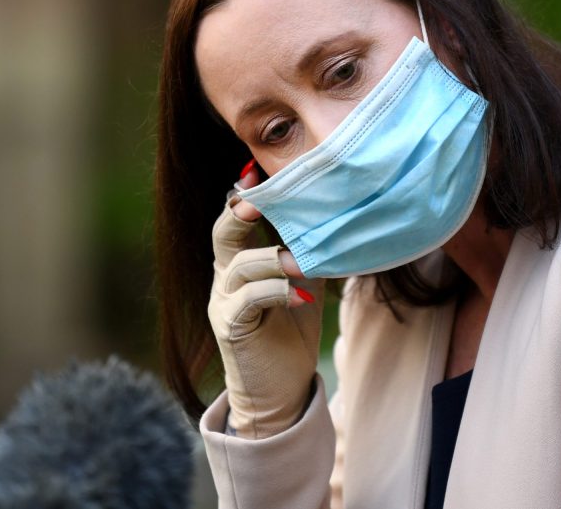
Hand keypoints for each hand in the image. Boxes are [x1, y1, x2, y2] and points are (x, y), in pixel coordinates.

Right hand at [208, 165, 325, 438]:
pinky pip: (249, 300)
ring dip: (273, 258)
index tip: (256, 170)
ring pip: (239, 265)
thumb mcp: (303, 284)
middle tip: (259, 194)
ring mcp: (224, 302)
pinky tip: (302, 296)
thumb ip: (308, 254)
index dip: (244, 195)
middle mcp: (225, 278)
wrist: (280, 391)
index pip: (234, 220)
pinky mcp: (230, 327)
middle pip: (222, 233)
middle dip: (240, 210)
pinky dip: (277, 292)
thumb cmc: (291, 333)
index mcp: (239, 263)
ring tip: (302, 262)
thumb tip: (338, 218)